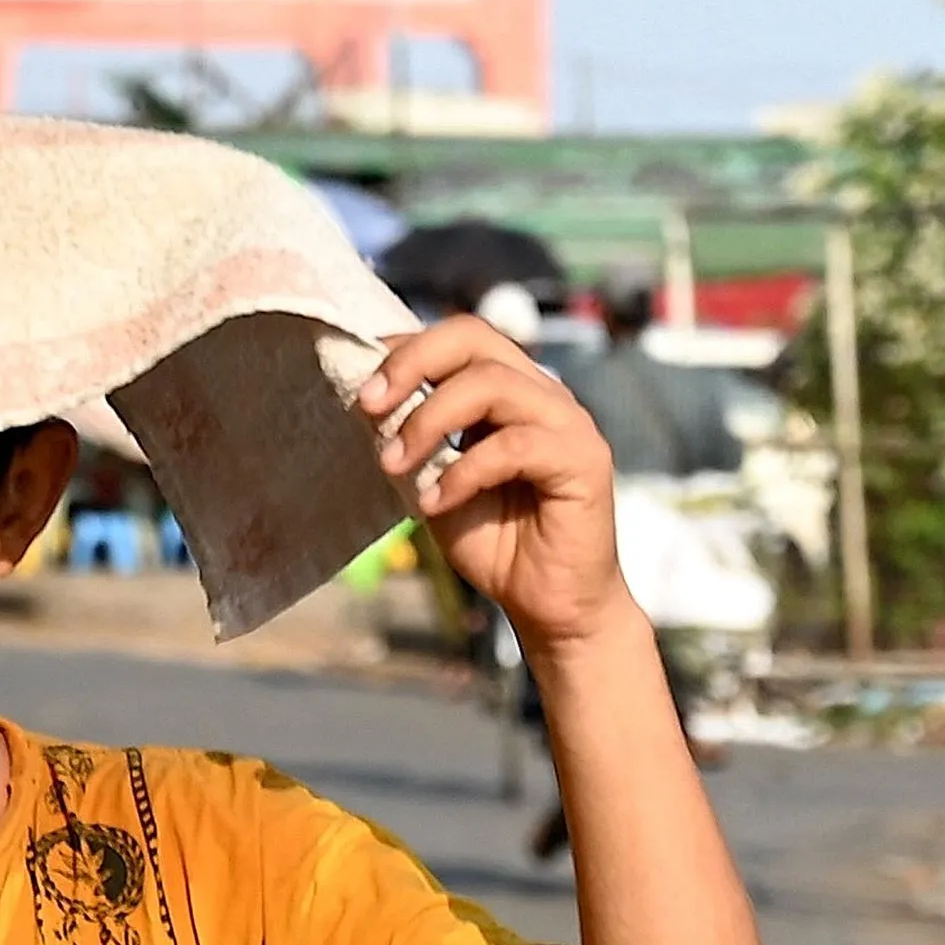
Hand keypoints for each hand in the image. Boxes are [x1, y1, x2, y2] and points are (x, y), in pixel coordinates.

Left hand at [359, 318, 632, 653]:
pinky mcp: (584, 460)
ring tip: (394, 466)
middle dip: (412, 365)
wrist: (549, 606)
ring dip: (429, 421)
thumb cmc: (496, 543)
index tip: (360, 384)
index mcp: (511, 389)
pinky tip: (434, 503)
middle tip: (367, 406)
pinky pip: (513, 447)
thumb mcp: (435, 483)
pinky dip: (463, 472)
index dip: (406, 349)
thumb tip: (368, 402)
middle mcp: (542, 394)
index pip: (460, 337)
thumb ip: (413, 441)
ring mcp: (568, 423)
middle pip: (475, 339)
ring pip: (492, 384)